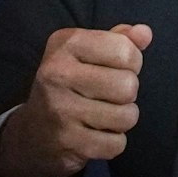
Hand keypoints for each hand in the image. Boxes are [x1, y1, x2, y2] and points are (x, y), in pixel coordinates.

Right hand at [0, 23, 151, 176]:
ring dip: (122, 119)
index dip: (132, 62)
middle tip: (109, 95)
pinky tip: (96, 134)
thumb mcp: (87, 53)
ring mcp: (61, 109)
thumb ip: (119, 40)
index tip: (116, 68)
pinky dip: (113, 142)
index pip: (124, 50)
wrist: (32, 132)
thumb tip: (145, 33)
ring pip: (126, 116)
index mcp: (66, 44)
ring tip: (104, 115)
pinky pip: (116, 144)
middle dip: (127, 93)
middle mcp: (58, 73)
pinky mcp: (68, 141)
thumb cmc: (69, 84)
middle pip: (128, 85)